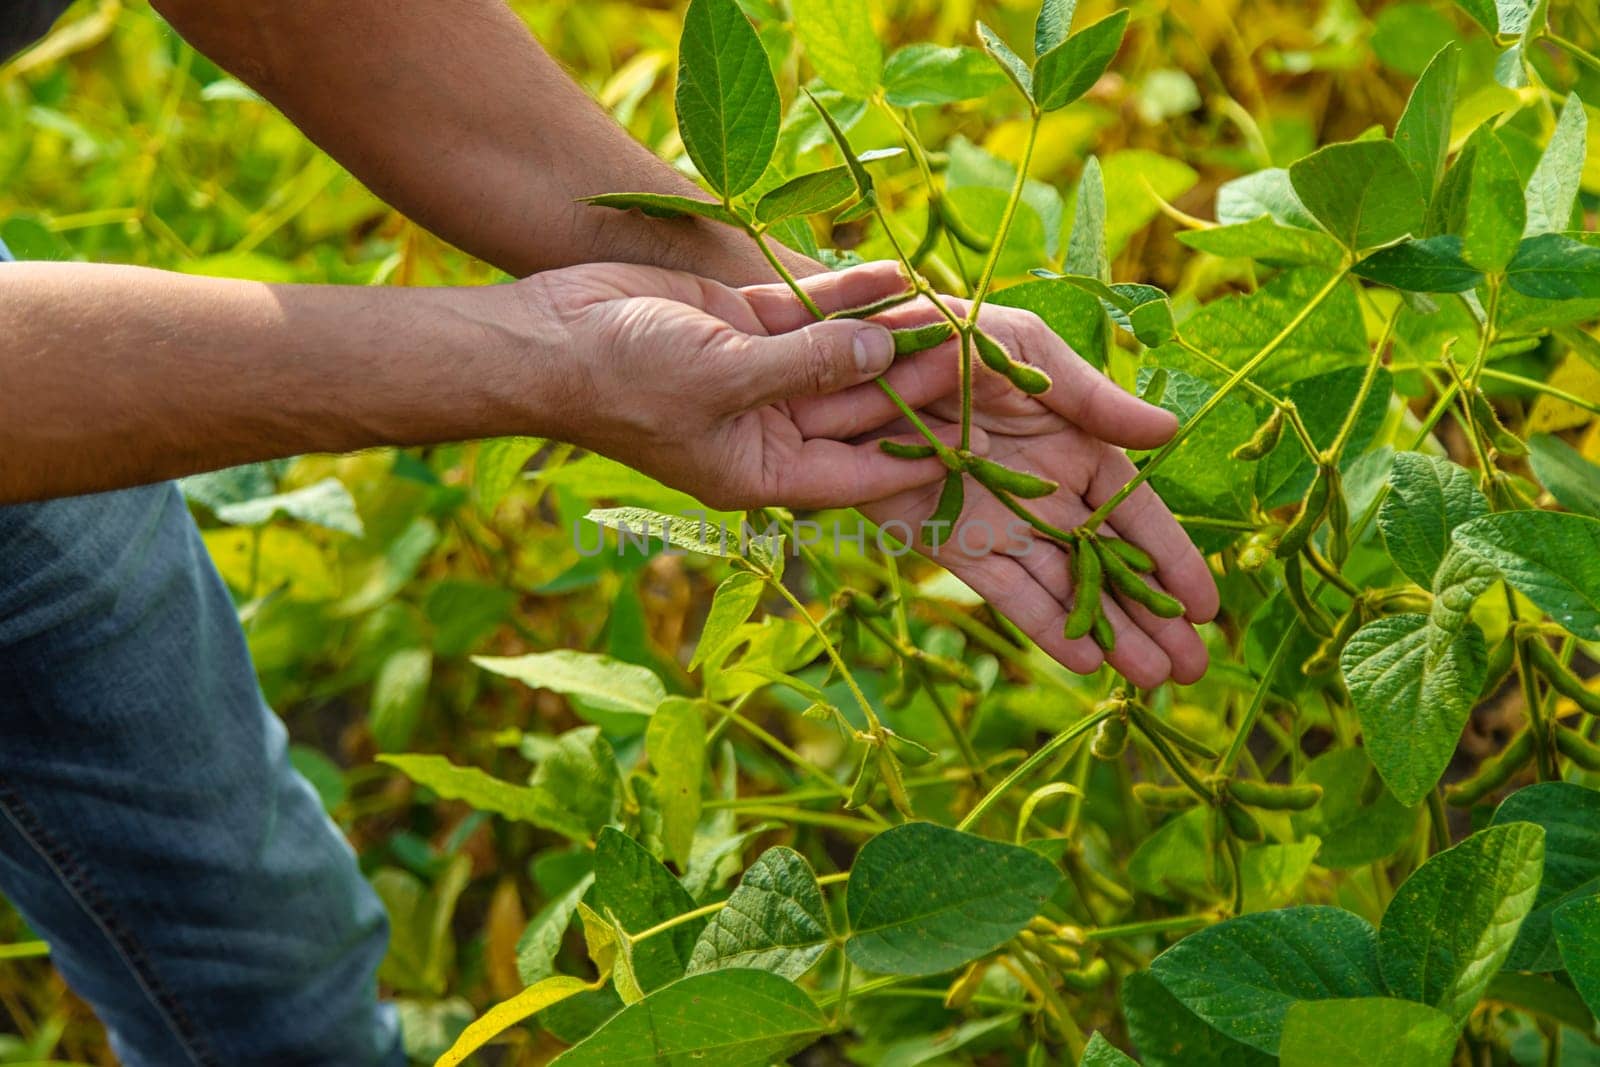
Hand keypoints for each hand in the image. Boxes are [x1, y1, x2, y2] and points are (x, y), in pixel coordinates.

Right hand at [521, 262, 974, 509]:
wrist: (547, 336)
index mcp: (764, 474)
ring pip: (844, 355)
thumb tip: (882, 353)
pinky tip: (900, 274)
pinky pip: (813, 313)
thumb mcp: (721, 380)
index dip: (920, 454)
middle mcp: (769, 430)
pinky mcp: (745, 324)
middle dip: (916, 380)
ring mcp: (760, 375)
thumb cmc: (623, 380)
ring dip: (892, 332)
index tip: (980, 436)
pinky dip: (852, 296)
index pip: (861, 473)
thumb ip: (806, 366)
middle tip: (980, 352)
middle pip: (860, 406)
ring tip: (952, 305)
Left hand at [741, 261, 1219, 686]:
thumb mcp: (1029, 352)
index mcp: (1074, 445)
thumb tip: (1170, 429)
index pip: (1136, 514)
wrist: (860, 355)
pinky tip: (1085, 660)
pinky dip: (1043, 623)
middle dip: (1152, 617)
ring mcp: (998, 522)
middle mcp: (1044, 493)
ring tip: (1153, 681)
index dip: (1172, 559)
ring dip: (1109, 634)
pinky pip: (1003, 589)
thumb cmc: (949, 332)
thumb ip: (1094, 399)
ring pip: (1064, 589)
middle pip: (1109, 566)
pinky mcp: (947, 541)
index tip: (1208, 607)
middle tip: (1194, 670)